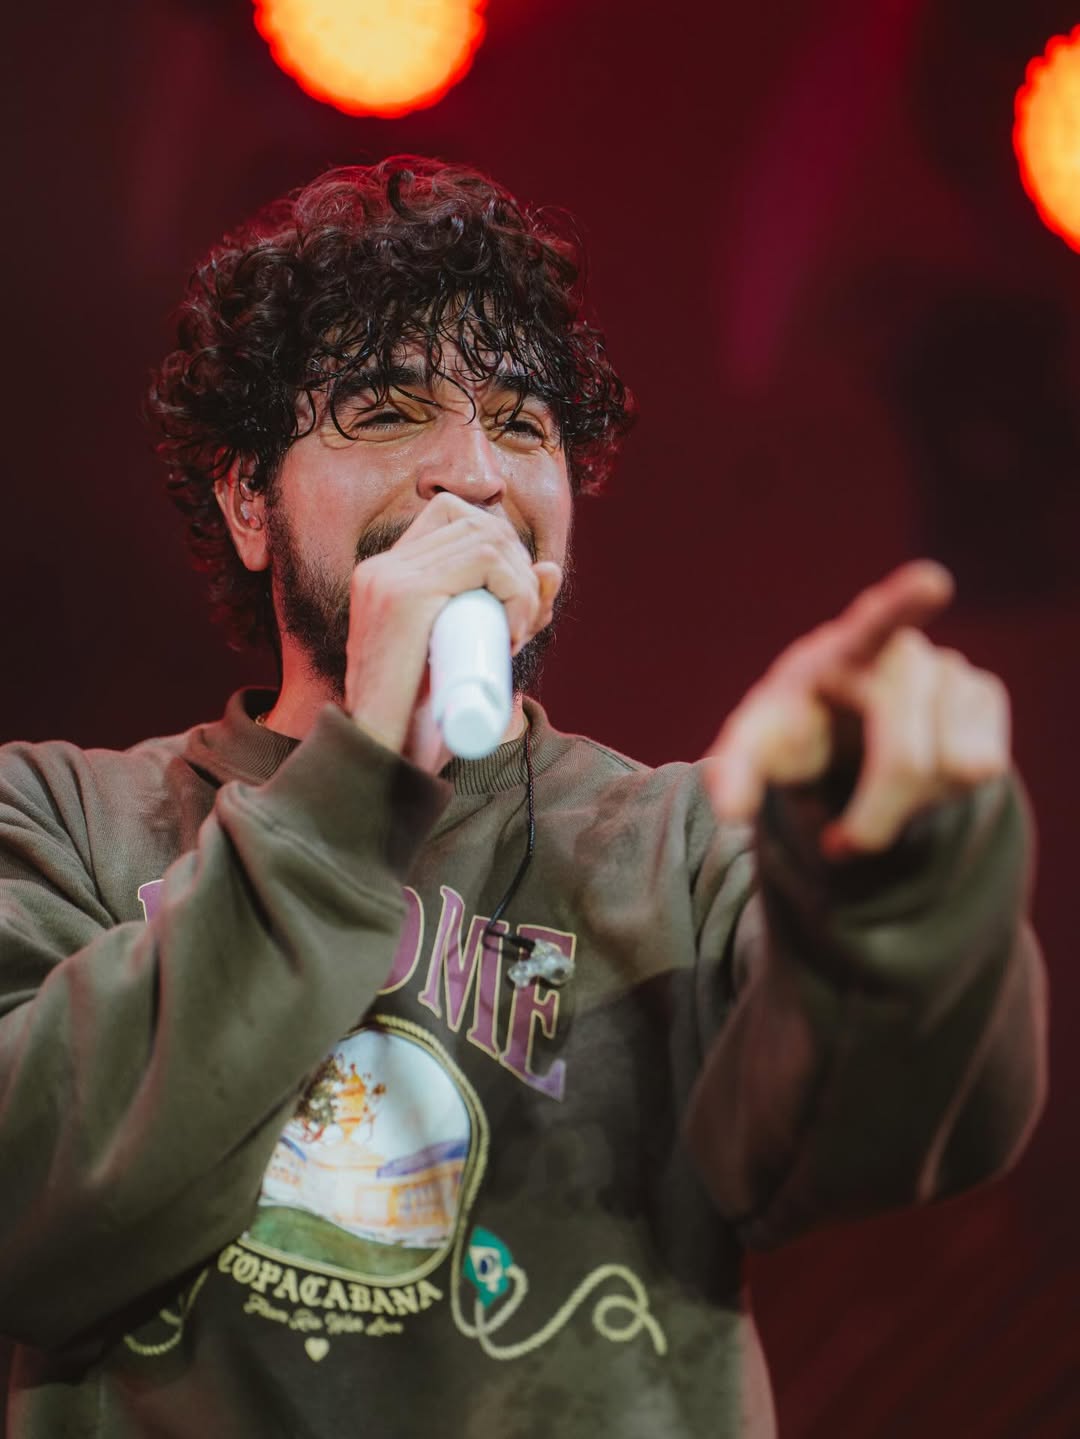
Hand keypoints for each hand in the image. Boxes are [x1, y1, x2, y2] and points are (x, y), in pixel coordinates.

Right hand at [344, 494, 561, 771]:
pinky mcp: (405, 596)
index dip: (498, 545)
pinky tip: (514, 635)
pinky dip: (517, 591)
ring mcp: (389, 577)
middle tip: (523, 623)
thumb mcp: (468, 655)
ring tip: (516, 634)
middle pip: (476, 522)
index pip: (452, 514)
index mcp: (384, 575)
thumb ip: (508, 615)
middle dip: (518, 566)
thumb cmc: (422, 720)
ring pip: (487, 538)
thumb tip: (552, 568)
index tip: (513, 598)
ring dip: (521, 584)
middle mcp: (381, 567)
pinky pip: (486, 562)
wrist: (382, 761)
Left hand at [703, 561, 1011, 856]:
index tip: (932, 582)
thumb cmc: (793, 728)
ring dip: (906, 807)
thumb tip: (731, 811)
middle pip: (905, 758)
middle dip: (874, 815)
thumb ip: (734, 772)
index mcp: (840, 651)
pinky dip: (943, 797)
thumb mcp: (756, 746)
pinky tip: (915, 780)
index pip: (874, 621)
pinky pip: (980, 768)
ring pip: (951, 770)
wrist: (838, 720)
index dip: (904, 603)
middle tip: (840, 845)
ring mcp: (951, 670)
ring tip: (875, 793)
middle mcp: (903, 651)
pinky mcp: (984, 696)